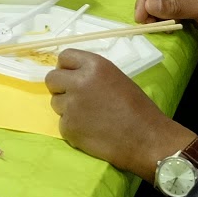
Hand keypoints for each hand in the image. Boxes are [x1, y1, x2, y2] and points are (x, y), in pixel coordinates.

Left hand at [47, 49, 197, 177]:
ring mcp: (70, 106)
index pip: (64, 57)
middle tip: (76, 98)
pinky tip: (92, 131)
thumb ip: (92, 74)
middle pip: (51, 79)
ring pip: (55, 102)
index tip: (72, 77)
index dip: (67, 68)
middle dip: (60, 87)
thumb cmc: (138, 108)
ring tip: (90, 117)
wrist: (146, 139)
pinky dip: (73, 128)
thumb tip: (72, 76)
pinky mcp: (68, 128)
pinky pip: (63, 124)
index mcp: (94, 65)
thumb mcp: (116, 78)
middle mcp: (78, 82)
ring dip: (67, 109)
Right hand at [135, 0, 197, 43]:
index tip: (140, 17)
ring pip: (160, 7)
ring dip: (156, 18)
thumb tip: (148, 6)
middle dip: (148, 10)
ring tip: (157, 29)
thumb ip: (175, 6)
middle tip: (146, 26)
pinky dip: (165, 23)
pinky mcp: (187, 11)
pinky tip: (166, 30)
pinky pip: (169, 15)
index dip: (144, 0)